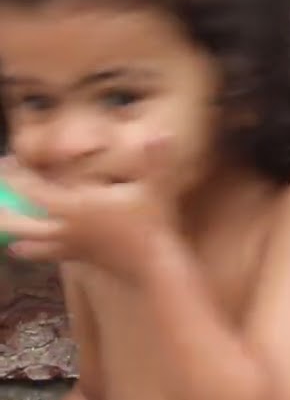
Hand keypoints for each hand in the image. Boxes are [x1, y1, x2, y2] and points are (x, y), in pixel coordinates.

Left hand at [0, 135, 179, 283]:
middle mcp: (66, 226)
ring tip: (1, 217)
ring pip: (24, 239)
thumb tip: (163, 133)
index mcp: (78, 205)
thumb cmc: (152, 223)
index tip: (7, 161)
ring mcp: (68, 244)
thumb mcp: (154, 188)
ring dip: (8, 229)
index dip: (17, 174)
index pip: (35, 189)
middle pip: (17, 219)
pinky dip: (24, 249)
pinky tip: (15, 247)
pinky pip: (41, 254)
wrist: (152, 265)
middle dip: (2, 205)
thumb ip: (155, 159)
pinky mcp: (74, 257)